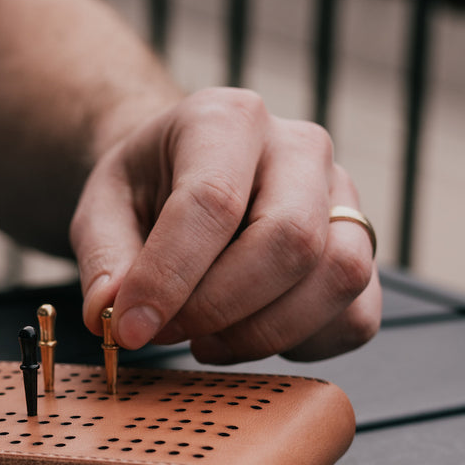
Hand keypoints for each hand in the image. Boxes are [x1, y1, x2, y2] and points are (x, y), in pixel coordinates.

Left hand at [70, 87, 380, 363]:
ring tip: (206, 339)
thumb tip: (112, 313)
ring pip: (338, 277)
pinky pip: (357, 315)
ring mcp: (343, 197)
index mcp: (227, 118)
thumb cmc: (147, 189)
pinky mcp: (363, 250)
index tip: (130, 328)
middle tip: (168, 332)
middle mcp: (299, 147)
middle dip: (221, 308)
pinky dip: (302, 345)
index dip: (170, 277)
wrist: (185, 178)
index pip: (213, 200)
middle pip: (291, 240)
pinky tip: (249, 335)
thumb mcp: (101, 208)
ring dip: (263, 332)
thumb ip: (104, 259)